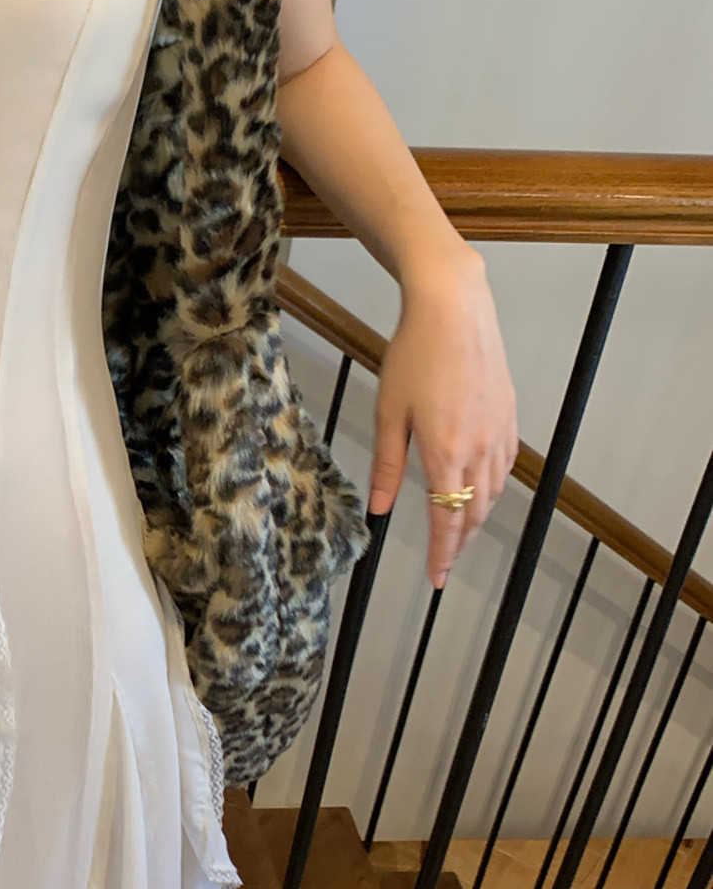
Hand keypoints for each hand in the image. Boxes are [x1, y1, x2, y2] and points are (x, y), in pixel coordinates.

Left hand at [368, 247, 518, 587]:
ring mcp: (499, 431)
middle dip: (460, 541)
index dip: (442, 552)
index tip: (437, 578)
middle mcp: (479, 448)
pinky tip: (481, 489)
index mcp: (446, 453)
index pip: (446, 519)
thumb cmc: (414, 356)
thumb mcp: (388, 412)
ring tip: (460, 532)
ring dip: (477, 517)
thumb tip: (378, 508)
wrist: (454, 310)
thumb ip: (385, 463)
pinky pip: (505, 465)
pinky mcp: (509, 415)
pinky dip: (493, 487)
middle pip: (475, 512)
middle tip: (445, 561)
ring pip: (494, 491)